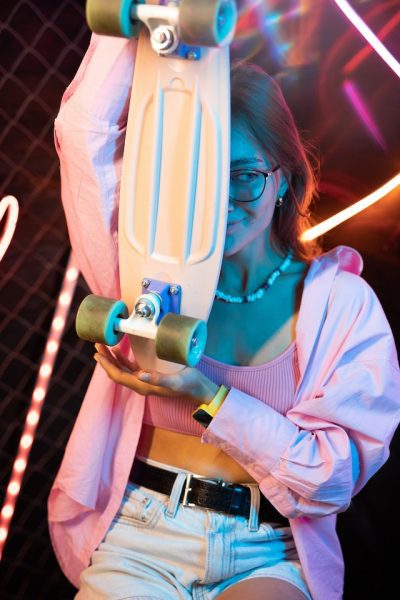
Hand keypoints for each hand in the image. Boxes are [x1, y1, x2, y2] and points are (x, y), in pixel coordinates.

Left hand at [94, 344, 218, 404]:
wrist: (197, 387)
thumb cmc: (187, 383)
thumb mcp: (174, 380)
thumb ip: (157, 379)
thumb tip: (139, 375)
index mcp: (142, 386)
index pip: (118, 375)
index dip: (107, 365)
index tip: (98, 354)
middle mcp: (140, 384)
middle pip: (116, 372)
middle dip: (105, 360)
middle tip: (96, 345)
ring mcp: (143, 380)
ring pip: (121, 369)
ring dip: (111, 359)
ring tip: (102, 346)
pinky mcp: (148, 375)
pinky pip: (130, 368)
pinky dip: (121, 359)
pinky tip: (118, 351)